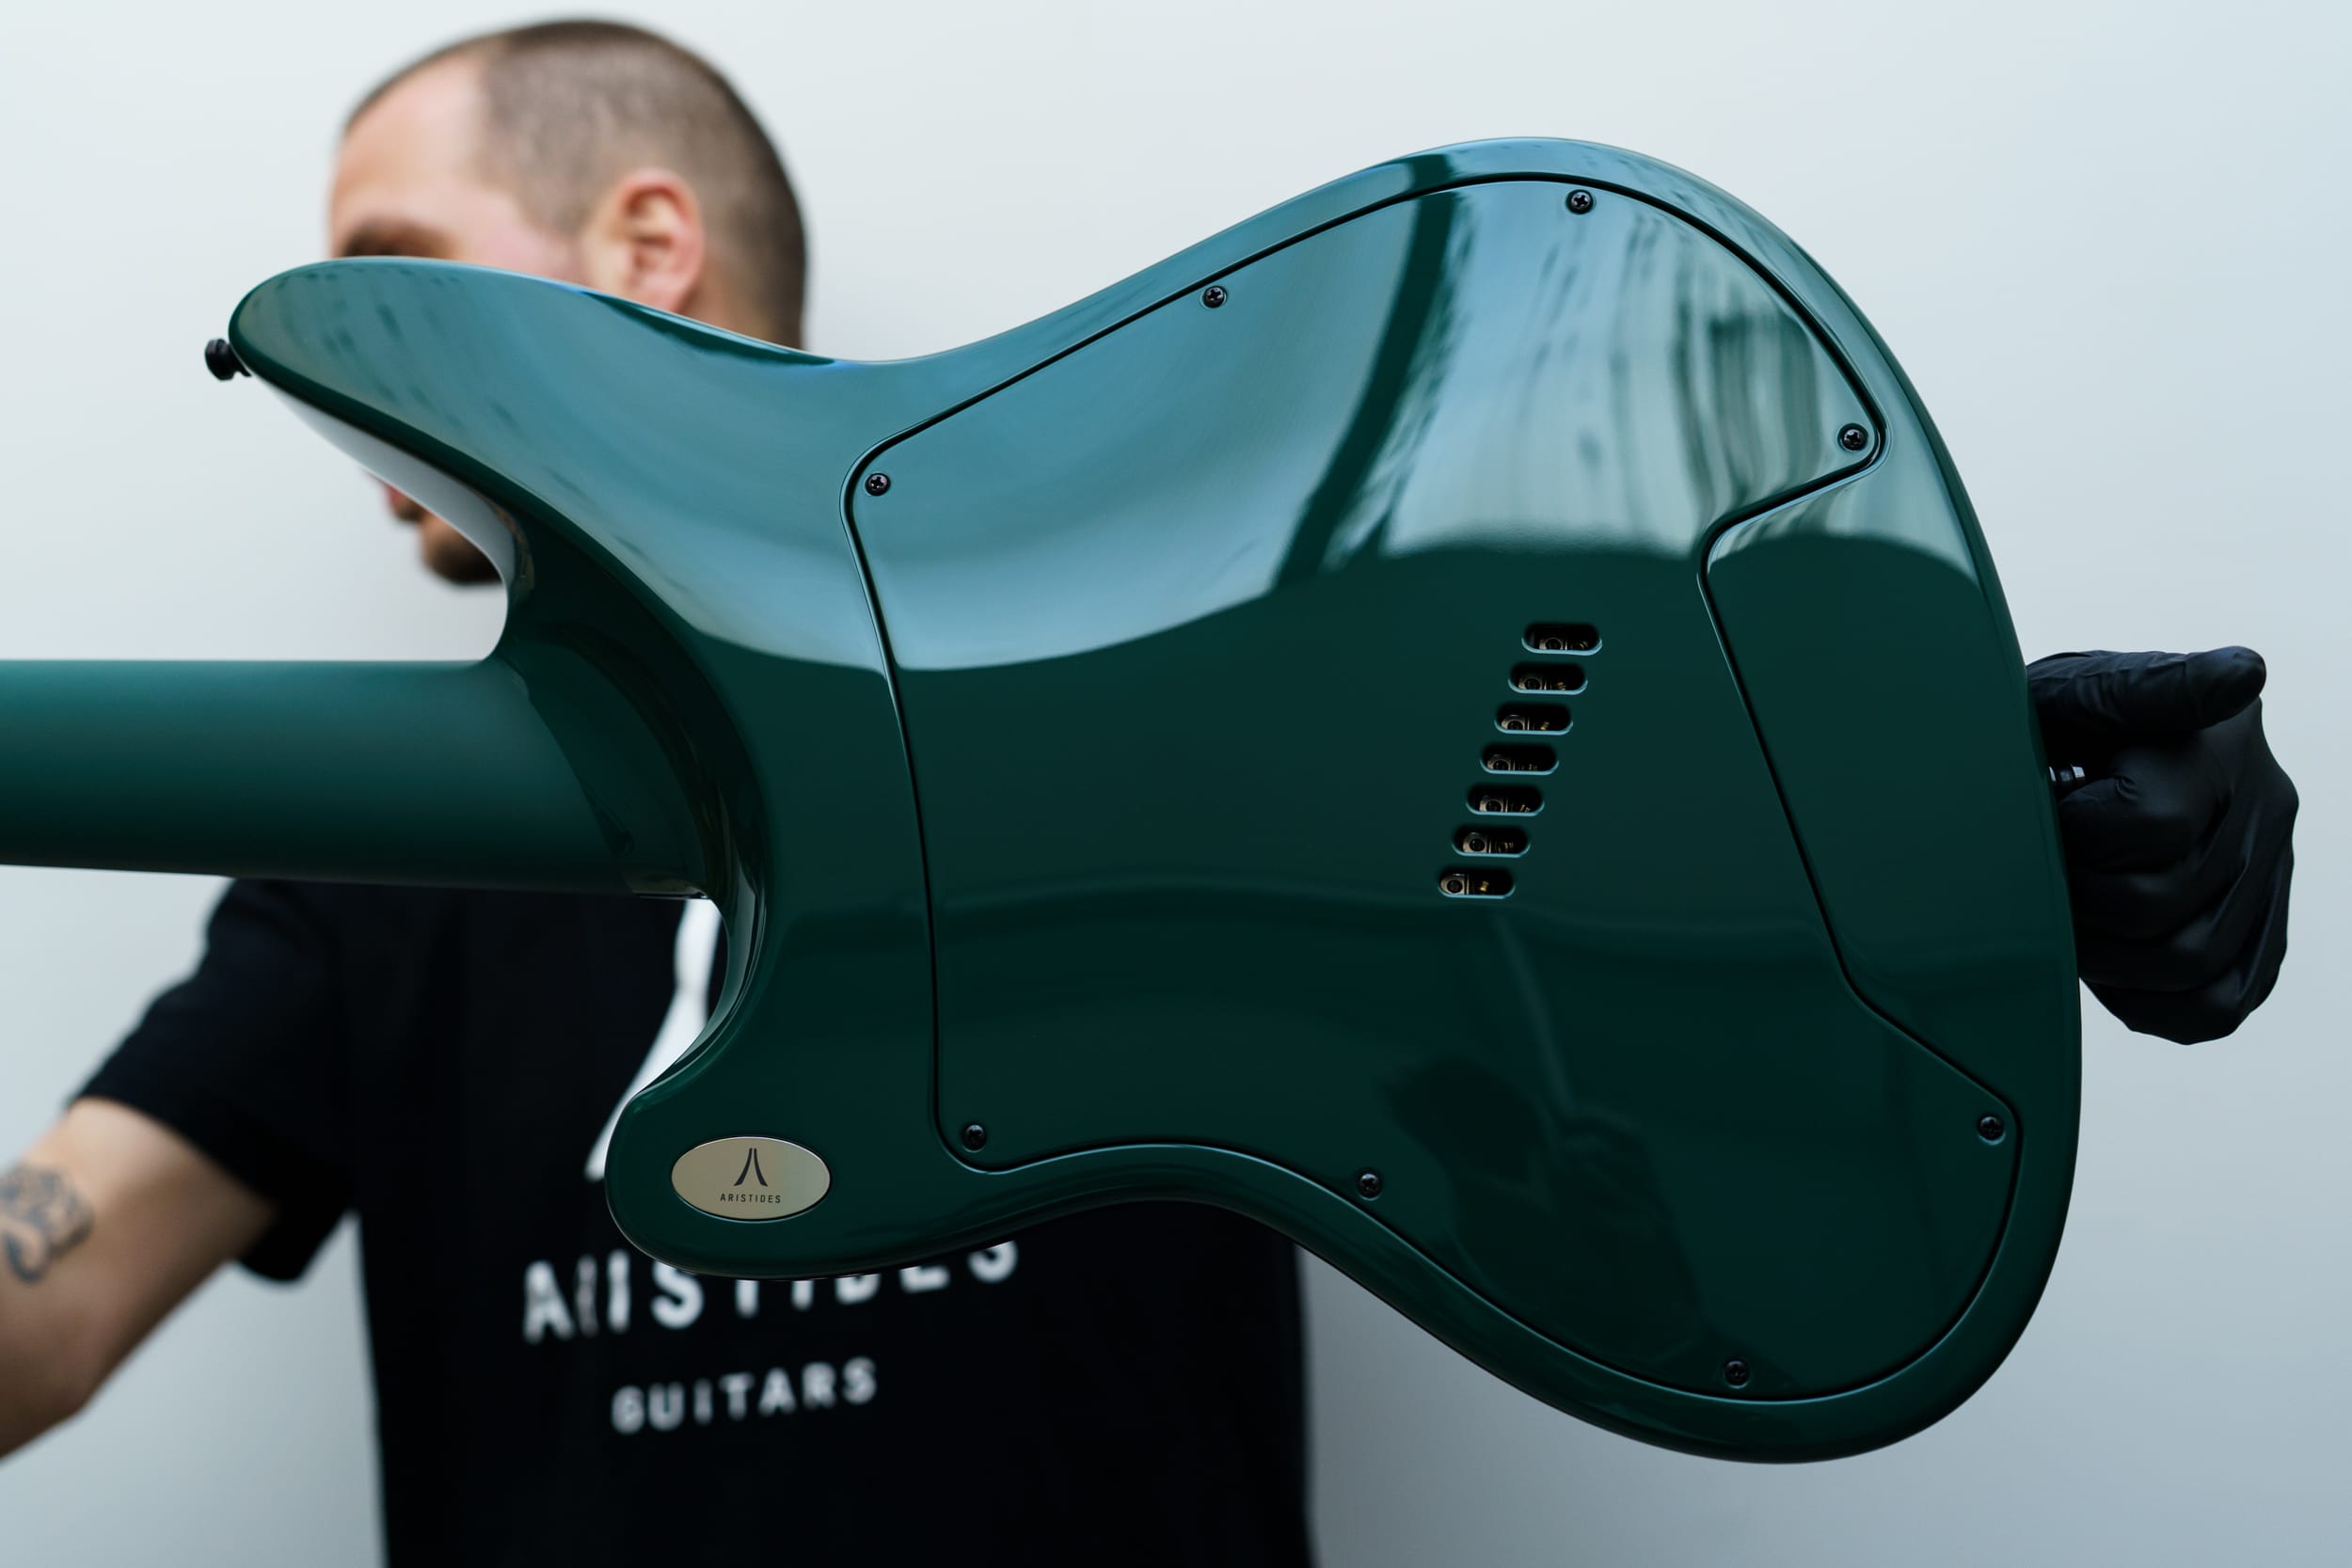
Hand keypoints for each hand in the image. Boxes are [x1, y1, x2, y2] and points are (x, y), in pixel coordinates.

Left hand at [2027, 648, 2296, 1042]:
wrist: (2060, 757)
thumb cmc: (2049, 722)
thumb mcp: (2069, 692)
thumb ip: (2145, 686)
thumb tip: (2244, 673)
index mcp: (2219, 744)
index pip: (2152, 825)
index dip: (2078, 831)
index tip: (2057, 800)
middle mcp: (2264, 808)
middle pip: (2158, 906)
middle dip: (2078, 895)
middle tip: (2049, 867)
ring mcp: (2267, 874)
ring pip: (2187, 964)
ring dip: (2104, 953)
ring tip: (2071, 909)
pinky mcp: (2258, 933)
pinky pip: (2216, 1005)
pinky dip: (2148, 1000)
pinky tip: (2109, 962)